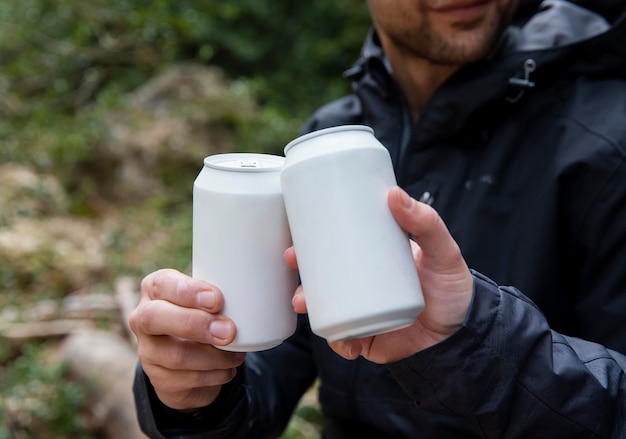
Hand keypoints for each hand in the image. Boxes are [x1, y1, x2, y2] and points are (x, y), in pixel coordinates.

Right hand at [129, 269, 244, 409]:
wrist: (191, 358)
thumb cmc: (205, 314)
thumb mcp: (208, 298)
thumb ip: (222, 293)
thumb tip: (255, 292)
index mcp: (156, 288)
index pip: (162, 284)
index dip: (188, 292)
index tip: (217, 300)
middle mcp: (143, 317)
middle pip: (155, 318)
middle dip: (195, 324)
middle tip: (229, 331)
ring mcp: (148, 351)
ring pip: (176, 355)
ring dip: (214, 356)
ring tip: (238, 354)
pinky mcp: (158, 379)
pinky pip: (188, 379)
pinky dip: (215, 374)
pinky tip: (229, 368)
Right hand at [286, 186, 473, 363]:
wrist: (464, 338)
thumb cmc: (453, 289)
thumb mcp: (442, 252)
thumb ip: (426, 222)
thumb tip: (393, 193)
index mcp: (375, 260)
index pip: (339, 246)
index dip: (313, 239)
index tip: (296, 227)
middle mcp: (363, 285)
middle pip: (322, 275)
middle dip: (299, 269)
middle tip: (291, 258)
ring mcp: (362, 312)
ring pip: (325, 306)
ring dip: (307, 303)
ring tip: (303, 301)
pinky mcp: (366, 338)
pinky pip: (342, 340)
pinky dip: (336, 341)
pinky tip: (336, 338)